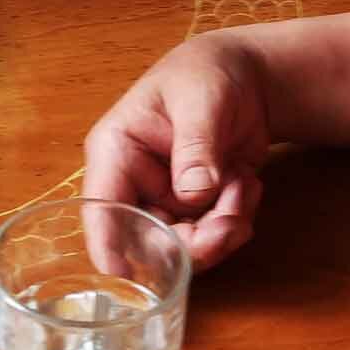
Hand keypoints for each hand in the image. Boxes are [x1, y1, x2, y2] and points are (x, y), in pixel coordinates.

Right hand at [81, 39, 271, 269]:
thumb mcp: (201, 100)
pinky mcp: (194, 210)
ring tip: (246, 186)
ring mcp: (164, 201)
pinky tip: (248, 183)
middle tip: (231, 222)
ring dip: (223, 229)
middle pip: (147, 240)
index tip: (127, 275)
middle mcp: (133, 184)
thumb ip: (196, 145)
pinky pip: (212, 237)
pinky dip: (237, 219)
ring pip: (184, 246)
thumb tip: (194, 193)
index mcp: (116, 151)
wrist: (245, 77)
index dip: (107, 244)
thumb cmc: (207, 74)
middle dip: (194, 241)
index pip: (101, 206)